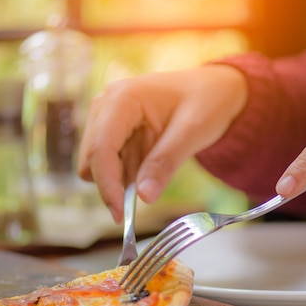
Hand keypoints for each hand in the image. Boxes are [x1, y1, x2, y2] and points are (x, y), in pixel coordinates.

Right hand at [78, 65, 247, 221]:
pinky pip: (110, 164)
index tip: (120, 214)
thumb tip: (144, 197)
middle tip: (148, 192)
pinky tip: (151, 162)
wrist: (213, 90)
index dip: (107, 184)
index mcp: (122, 98)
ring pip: (96, 165)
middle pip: (91, 159)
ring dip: (122, 178)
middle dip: (113, 183)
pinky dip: (127, 174)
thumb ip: (165, 163)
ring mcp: (105, 118)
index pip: (101, 148)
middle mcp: (105, 105)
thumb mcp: (192, 132)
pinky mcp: (112, 132)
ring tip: (158, 163)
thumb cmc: (206, 102)